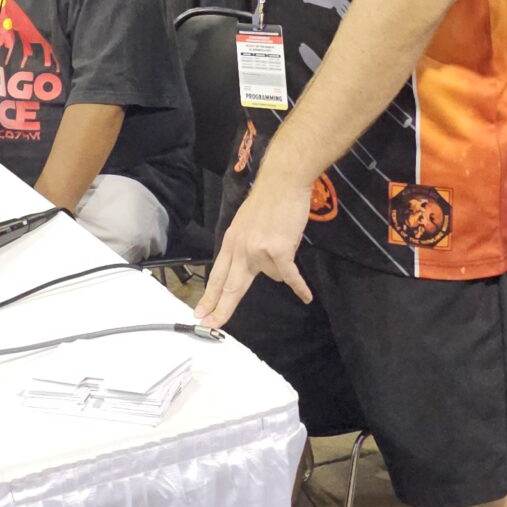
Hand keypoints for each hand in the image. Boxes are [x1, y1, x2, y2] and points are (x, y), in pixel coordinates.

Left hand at [196, 172, 313, 327]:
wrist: (283, 182)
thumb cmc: (269, 199)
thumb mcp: (245, 223)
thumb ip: (245, 246)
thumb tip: (255, 268)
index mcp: (231, 242)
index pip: (217, 275)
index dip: (210, 296)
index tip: (200, 313)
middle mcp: (241, 249)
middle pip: (230, 287)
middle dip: (221, 308)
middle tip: (212, 325)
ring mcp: (258, 251)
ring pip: (273, 275)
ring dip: (281, 263)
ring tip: (284, 238)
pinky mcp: (278, 251)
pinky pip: (289, 276)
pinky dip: (300, 287)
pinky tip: (306, 296)